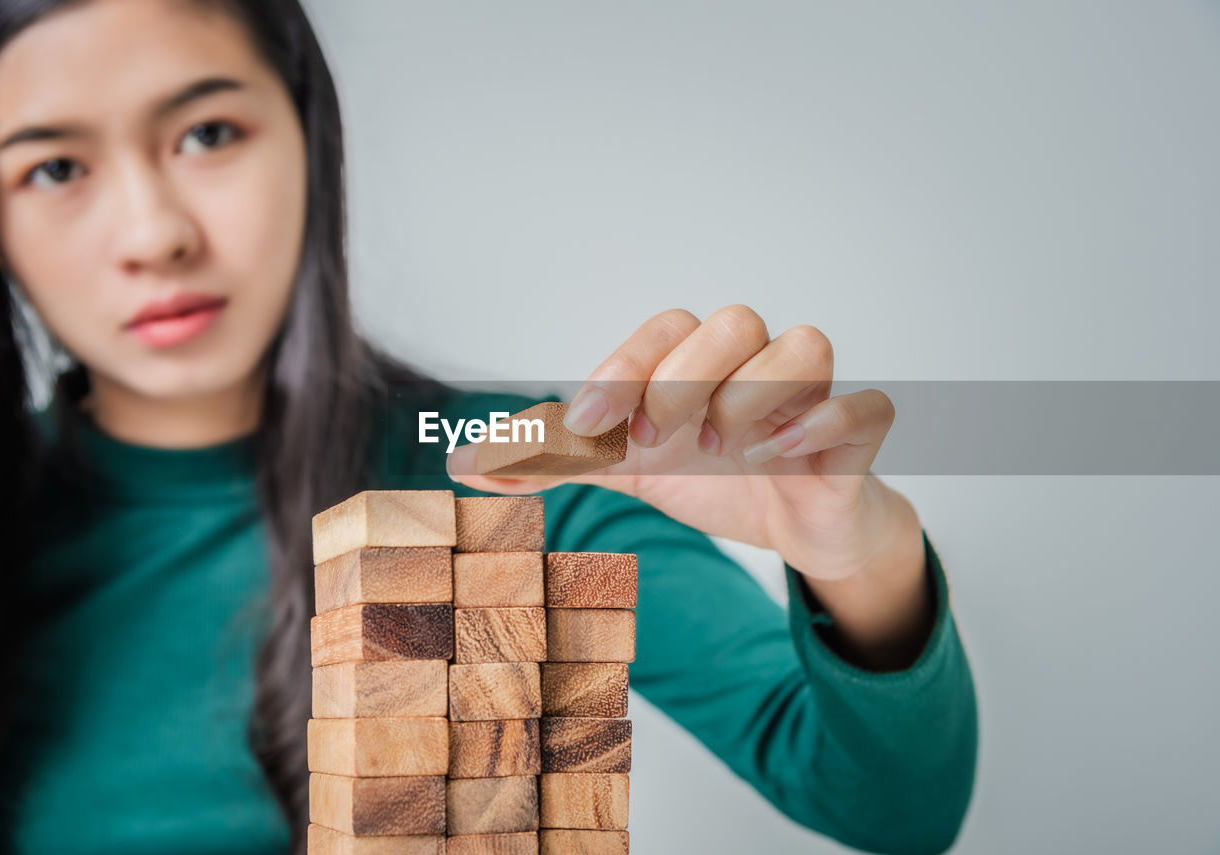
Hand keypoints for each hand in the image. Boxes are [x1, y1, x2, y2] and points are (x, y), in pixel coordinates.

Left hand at [447, 306, 912, 582]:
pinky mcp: (857, 436)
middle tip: (654, 439)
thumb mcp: (628, 470)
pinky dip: (825, 421)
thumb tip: (463, 463)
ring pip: (804, 344)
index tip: (591, 423)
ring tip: (721, 448)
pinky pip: (865, 406)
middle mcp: (755, 364)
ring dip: (755, 393)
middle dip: (683, 378)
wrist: (797, 525)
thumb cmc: (713, 477)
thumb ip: (557, 460)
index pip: (665, 328)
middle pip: (731, 321)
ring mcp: (813, 394)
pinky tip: (783, 455)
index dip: (626, 367)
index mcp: (698, 364)